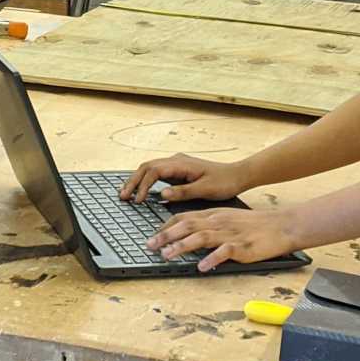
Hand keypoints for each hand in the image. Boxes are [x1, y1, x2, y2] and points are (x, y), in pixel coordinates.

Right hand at [118, 153, 248, 203]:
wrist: (237, 175)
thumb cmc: (224, 182)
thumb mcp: (204, 189)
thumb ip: (182, 192)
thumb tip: (161, 194)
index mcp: (181, 163)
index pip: (153, 171)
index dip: (142, 185)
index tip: (138, 200)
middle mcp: (176, 161)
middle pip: (146, 167)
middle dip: (133, 181)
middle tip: (122, 196)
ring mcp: (176, 164)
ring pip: (149, 169)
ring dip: (137, 180)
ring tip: (126, 194)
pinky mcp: (178, 170)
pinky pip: (156, 173)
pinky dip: (145, 181)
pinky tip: (140, 191)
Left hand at [147, 206, 300, 273]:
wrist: (282, 225)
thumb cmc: (254, 225)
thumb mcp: (227, 218)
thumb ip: (208, 224)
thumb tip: (187, 233)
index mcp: (214, 215)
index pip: (184, 217)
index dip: (166, 226)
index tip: (152, 236)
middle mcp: (218, 222)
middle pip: (188, 226)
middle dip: (166, 236)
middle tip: (150, 246)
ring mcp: (230, 234)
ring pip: (201, 237)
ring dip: (182, 246)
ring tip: (167, 255)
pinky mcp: (242, 246)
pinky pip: (224, 252)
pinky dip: (211, 259)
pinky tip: (201, 267)